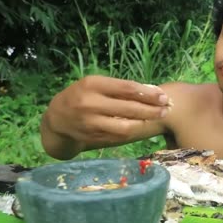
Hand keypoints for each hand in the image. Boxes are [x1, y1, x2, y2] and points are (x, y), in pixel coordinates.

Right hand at [42, 75, 170, 156]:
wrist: (57, 119)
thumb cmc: (82, 97)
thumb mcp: (96, 86)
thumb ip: (119, 88)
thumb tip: (152, 91)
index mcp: (92, 84)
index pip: (127, 88)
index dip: (148, 93)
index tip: (163, 96)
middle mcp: (90, 103)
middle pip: (129, 108)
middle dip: (151, 109)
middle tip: (166, 109)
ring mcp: (90, 122)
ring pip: (125, 126)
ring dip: (144, 122)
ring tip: (157, 118)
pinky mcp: (92, 137)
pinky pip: (118, 136)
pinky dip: (133, 131)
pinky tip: (142, 126)